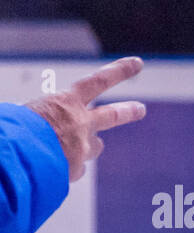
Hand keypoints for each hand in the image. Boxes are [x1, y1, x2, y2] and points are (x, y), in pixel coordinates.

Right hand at [25, 56, 146, 181]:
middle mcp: (81, 124)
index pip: (98, 81)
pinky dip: (64, 167)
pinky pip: (73, 168)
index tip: (138, 63)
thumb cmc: (14, 129)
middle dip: (128, 111)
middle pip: (112, 115)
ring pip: (94, 146)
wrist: (16, 158)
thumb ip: (45, 115)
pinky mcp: (77, 168)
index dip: (120, 71)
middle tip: (140, 109)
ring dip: (87, 146)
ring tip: (72, 148)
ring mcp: (82, 147)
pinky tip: (50, 166)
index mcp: (65, 102)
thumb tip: (44, 127)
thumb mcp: (26, 111)